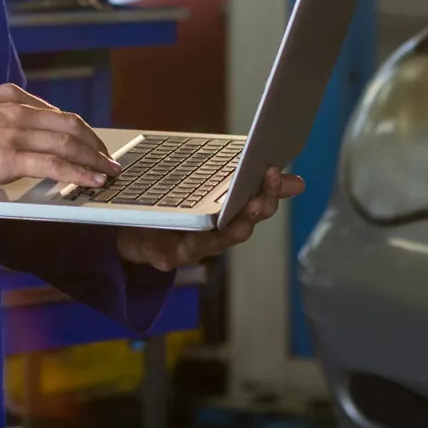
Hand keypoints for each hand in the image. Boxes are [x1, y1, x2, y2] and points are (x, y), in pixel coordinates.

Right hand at [0, 83, 120, 189]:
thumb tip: (29, 126)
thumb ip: (5, 110)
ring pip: (67, 144)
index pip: (56, 114)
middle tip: (109, 158)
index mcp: (11, 97)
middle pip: (70, 126)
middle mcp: (18, 111)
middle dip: (95, 144)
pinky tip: (91, 180)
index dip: (80, 131)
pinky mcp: (9, 158)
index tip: (91, 143)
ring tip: (109, 171)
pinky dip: (78, 172)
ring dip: (94, 159)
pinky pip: (53, 165)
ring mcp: (15, 133)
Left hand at [117, 168, 304, 271]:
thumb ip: (241, 181)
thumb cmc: (172, 209)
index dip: (271, 191)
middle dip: (259, 206)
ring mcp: (192, 249)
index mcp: (225, 216)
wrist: (130, 234)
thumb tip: (297, 181)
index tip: (279, 170)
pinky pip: (180, 250)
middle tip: (268, 181)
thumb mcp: (206, 191)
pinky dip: (192, 238)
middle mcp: (214, 236)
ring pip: (219, 240)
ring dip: (236, 225)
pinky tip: (200, 223)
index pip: (256, 205)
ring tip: (249, 205)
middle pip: (243, 226)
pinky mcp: (166, 257)